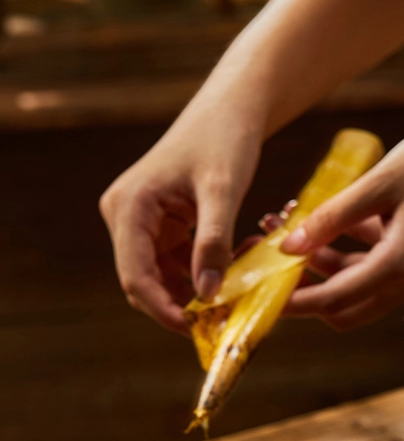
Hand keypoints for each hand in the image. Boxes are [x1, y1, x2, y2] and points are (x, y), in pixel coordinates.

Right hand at [99, 99, 262, 334]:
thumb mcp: (223, 191)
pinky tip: (236, 271)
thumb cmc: (225, 139)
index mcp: (129, 207)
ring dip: (197, 293)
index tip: (197, 330)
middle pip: (145, 283)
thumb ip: (213, 243)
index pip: (135, 276)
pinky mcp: (161, 227)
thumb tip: (209, 295)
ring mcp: (141, 224)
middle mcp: (126, 217)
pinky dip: (204, 276)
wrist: (231, 110)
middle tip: (222, 321)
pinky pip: (177, 266)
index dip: (163, 309)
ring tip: (239, 291)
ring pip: (163, 279)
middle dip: (182, 306)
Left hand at [281, 99, 403, 329]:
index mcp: (403, 264)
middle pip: (345, 309)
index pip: (334, 300)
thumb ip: (331, 218)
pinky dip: (350, 253)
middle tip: (274, 261)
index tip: (263, 295)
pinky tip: (332, 219)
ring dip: (324, 265)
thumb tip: (288, 246)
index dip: (295, 300)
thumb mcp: (379, 183)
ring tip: (292, 223)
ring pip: (358, 288)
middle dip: (307, 290)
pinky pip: (376, 269)